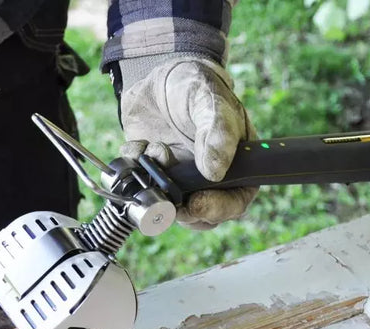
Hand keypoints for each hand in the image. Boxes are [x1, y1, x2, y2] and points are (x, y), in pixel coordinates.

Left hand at [119, 55, 258, 229]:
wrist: (159, 73)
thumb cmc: (196, 85)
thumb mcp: (210, 101)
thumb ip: (217, 132)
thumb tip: (215, 172)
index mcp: (235, 164)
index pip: (235, 201)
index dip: (218, 209)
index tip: (197, 204)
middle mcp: (208, 177)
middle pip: (201, 213)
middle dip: (181, 208)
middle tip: (168, 195)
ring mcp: (178, 177)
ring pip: (168, 206)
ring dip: (155, 186)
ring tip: (155, 151)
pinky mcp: (151, 172)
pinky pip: (139, 186)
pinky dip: (134, 168)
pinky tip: (140, 144)